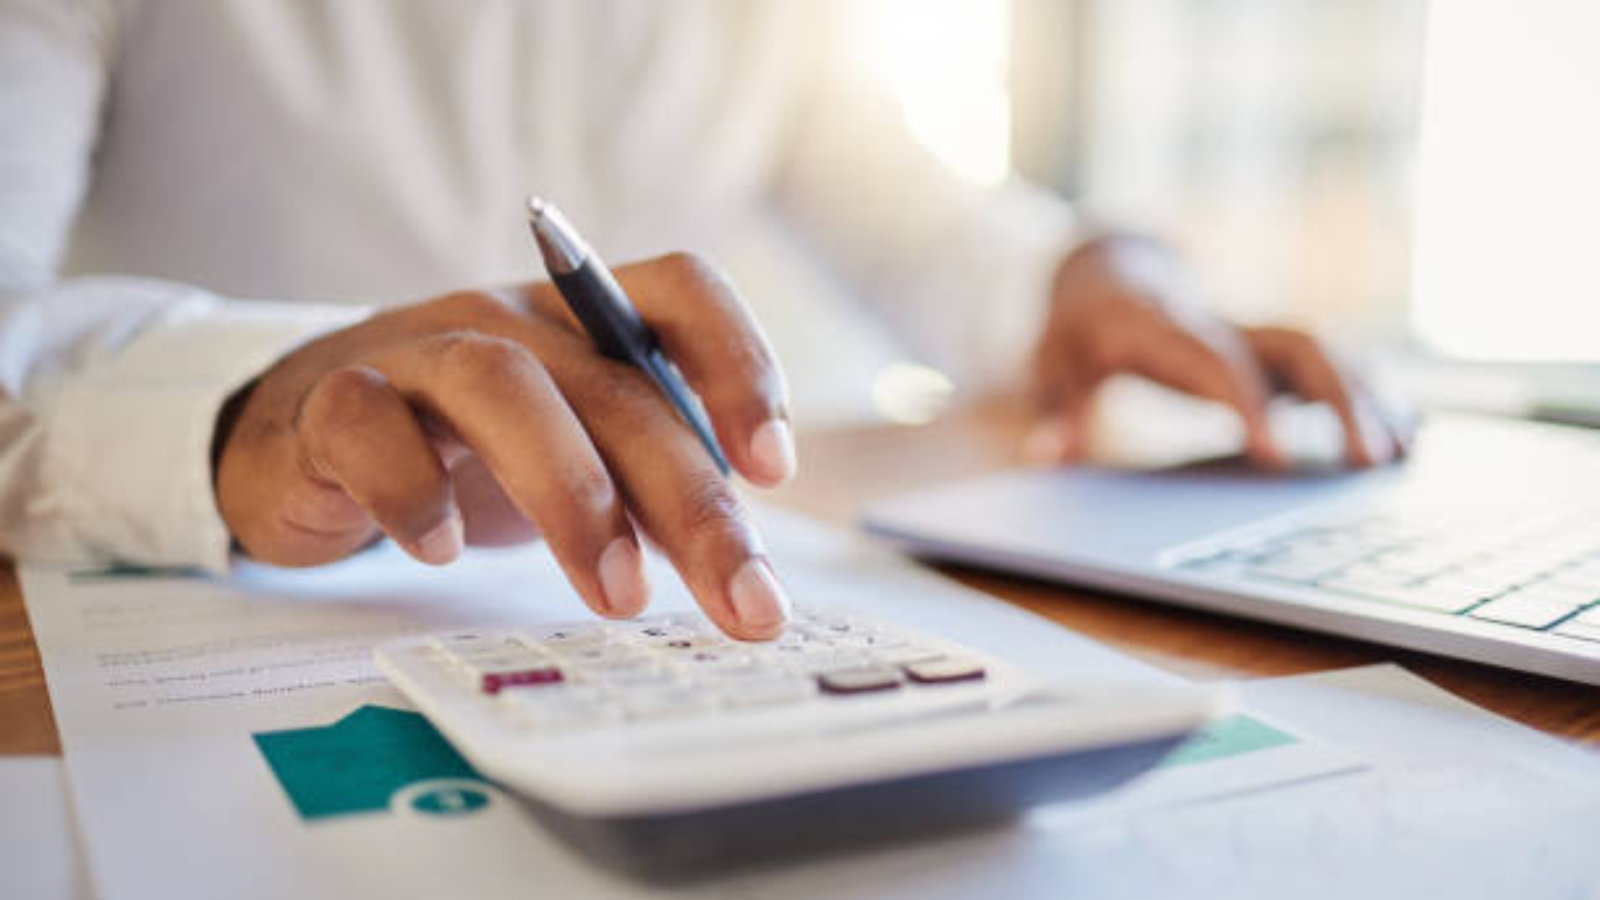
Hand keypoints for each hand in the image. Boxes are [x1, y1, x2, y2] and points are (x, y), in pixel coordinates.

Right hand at [214, 253, 797, 639]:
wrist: (301, 435)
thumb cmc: (464, 449)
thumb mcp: (575, 454)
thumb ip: (650, 487)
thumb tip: (743, 568)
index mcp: (585, 319)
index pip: (682, 290)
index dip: (740, 362)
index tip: (773, 469)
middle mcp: (510, 320)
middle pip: (616, 385)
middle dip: (691, 500)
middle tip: (742, 600)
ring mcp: (417, 351)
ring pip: (503, 387)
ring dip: (573, 494)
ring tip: (618, 595)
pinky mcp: (330, 402)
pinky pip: (369, 426)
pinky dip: (413, 491)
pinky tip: (442, 551)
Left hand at [1028, 236, 1409, 467]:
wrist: (1106, 274)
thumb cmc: (1077, 329)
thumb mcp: (1051, 363)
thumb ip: (1056, 407)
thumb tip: (1046, 455)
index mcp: (1167, 327)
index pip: (1219, 362)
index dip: (1251, 405)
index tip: (1278, 459)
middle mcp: (1223, 322)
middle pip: (1296, 345)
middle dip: (1339, 399)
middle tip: (1370, 463)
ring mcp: (1253, 331)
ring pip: (1326, 352)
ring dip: (1369, 398)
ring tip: (1404, 456)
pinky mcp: (1269, 347)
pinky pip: (1331, 362)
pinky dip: (1372, 393)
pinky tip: (1409, 434)